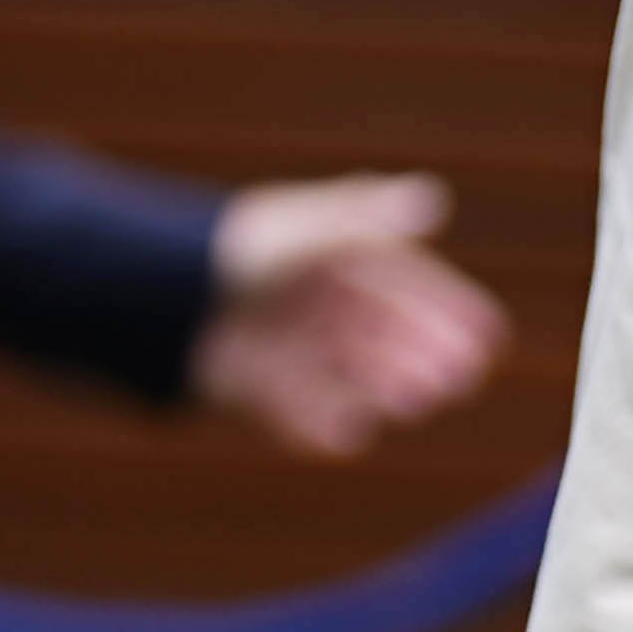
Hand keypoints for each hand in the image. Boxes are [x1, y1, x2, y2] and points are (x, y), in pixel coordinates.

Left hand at [191, 172, 505, 455]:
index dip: (447, 309)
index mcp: (330, 261)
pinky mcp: (258, 392)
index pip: (405, 285)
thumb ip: (364, 222)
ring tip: (412, 400)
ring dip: (387, 390)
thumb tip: (435, 198)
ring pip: (353, 377)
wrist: (145, 299)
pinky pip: (302, 416)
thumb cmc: (223, 252)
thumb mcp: (299, 233)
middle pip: (385, 336)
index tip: (487, 335)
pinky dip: (323, 426)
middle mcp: (316, 307)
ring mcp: (290, 351)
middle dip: (424, 356)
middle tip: (458, 379)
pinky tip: (346, 432)